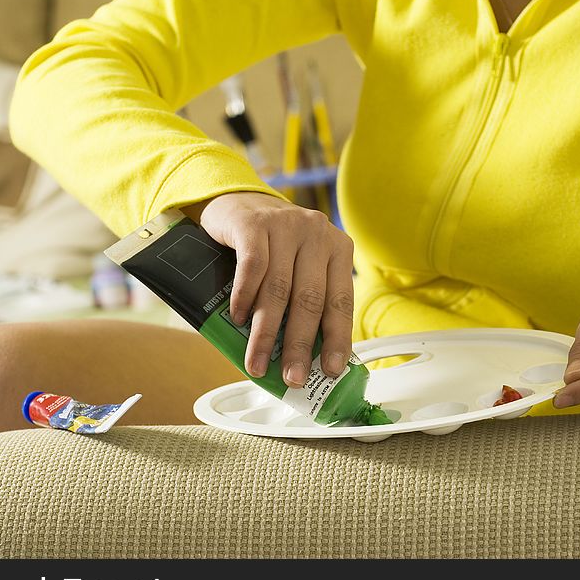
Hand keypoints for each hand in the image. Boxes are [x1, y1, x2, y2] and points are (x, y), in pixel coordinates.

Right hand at [187, 192, 354, 386]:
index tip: (330, 370)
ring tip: (257, 361)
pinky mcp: (255, 223)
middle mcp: (318, 234)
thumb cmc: (272, 246)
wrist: (238, 202)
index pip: (341, 301)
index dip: (336, 339)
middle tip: (292, 376)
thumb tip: (302, 358)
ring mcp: (287, 225)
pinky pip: (252, 269)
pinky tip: (237, 320)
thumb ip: (305, 301)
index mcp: (338, 249)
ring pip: (279, 290)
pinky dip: (244, 299)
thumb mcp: (298, 268)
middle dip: (300, 344)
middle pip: (310, 299)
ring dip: (266, 332)